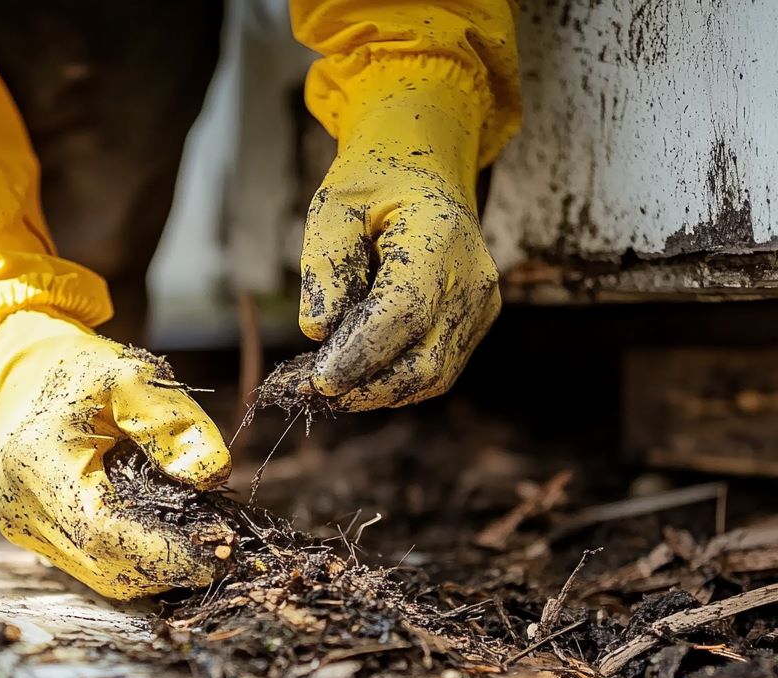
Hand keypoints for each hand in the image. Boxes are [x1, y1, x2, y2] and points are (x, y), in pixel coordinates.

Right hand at [0, 311, 231, 599]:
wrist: (28, 376)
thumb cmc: (81, 372)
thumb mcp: (133, 377)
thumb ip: (174, 423)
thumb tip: (212, 475)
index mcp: (39, 464)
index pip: (103, 531)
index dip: (165, 552)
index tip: (218, 550)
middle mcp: (22, 509)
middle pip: (105, 565)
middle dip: (169, 566)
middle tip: (222, 550)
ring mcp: (25, 530)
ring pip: (102, 576)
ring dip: (156, 569)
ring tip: (200, 542)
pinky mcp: (36, 539)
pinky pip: (94, 565)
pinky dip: (136, 560)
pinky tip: (167, 538)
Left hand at [300, 80, 499, 409]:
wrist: (425, 170)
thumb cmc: (375, 183)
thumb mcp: (334, 207)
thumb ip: (325, 267)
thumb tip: (319, 332)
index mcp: (440, 239)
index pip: (402, 315)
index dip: (359, 357)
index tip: (315, 381)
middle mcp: (473, 280)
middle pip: (424, 363)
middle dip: (365, 388)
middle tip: (310, 391)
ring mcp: (480, 306)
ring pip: (432, 377)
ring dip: (376, 393)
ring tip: (327, 386)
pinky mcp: (475, 323)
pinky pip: (436, 370)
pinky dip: (394, 382)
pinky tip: (356, 375)